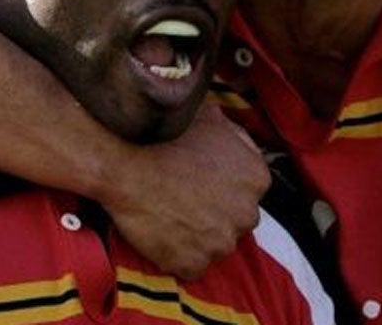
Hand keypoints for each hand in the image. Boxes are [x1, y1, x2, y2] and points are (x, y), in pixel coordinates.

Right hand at [99, 102, 269, 278]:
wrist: (125, 163)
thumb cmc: (164, 136)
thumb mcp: (210, 117)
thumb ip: (234, 133)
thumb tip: (234, 136)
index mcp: (256, 178)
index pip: (248, 191)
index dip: (222, 187)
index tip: (201, 182)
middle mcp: (246, 213)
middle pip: (235, 220)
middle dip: (214, 213)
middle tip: (183, 198)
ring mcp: (221, 242)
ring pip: (214, 244)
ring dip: (196, 235)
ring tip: (168, 213)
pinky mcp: (194, 264)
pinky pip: (190, 265)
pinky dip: (176, 254)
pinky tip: (160, 232)